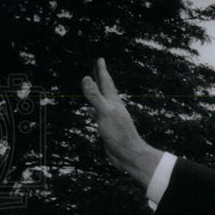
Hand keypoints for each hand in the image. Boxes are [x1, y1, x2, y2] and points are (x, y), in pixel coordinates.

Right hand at [81, 58, 162, 186]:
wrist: (128, 155)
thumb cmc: (119, 135)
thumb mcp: (105, 112)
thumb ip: (95, 96)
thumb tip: (86, 77)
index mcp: (114, 102)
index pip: (106, 82)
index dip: (102, 71)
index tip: (100, 59)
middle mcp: (113, 108)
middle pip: (105, 89)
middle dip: (101, 78)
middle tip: (98, 67)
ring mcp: (110, 118)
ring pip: (102, 102)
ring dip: (97, 93)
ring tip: (93, 86)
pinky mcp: (107, 128)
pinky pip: (98, 116)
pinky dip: (92, 110)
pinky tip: (90, 111)